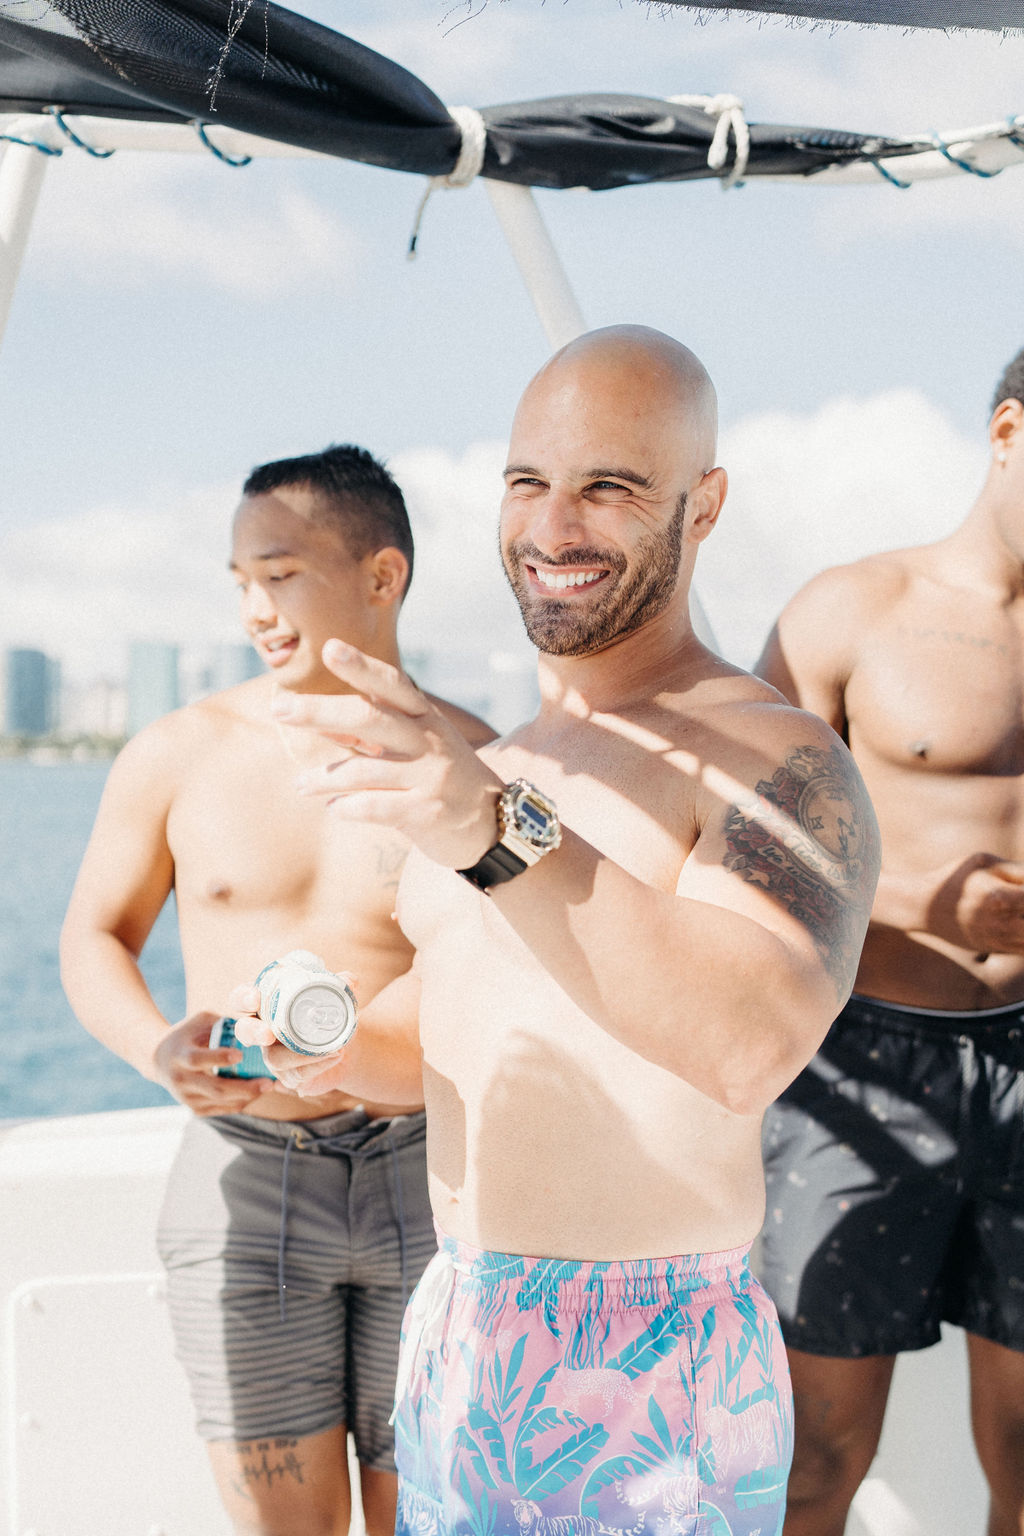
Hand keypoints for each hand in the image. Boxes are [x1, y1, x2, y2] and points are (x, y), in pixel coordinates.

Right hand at [152, 1010, 274, 1115]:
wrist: (159, 1059)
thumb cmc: (189, 1034)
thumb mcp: (201, 1021)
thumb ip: (224, 1022)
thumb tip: (255, 1024)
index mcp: (180, 1054)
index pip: (197, 1059)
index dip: (218, 1058)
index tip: (240, 1054)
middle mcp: (180, 1079)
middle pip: (214, 1088)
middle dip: (243, 1087)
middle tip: (268, 1082)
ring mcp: (186, 1097)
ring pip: (220, 1102)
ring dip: (247, 1097)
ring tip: (268, 1087)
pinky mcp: (194, 1108)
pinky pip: (221, 1109)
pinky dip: (240, 1103)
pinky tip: (255, 1093)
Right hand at [229, 985, 352, 1097]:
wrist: (346, 1046)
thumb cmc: (331, 1015)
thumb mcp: (337, 998)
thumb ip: (342, 985)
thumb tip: (348, 979)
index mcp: (267, 1005)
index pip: (241, 999)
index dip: (242, 998)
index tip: (255, 998)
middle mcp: (264, 1031)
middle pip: (244, 1031)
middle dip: (253, 1032)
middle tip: (268, 1034)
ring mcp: (273, 1056)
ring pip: (274, 1059)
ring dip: (301, 1055)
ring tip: (332, 1048)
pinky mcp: (288, 1076)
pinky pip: (296, 1075)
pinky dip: (317, 1066)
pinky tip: (335, 1057)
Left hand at [274, 640, 502, 868]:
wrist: (493, 824)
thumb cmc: (440, 778)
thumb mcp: (416, 745)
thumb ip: (372, 732)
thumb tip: (320, 717)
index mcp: (424, 718)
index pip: (391, 684)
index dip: (361, 666)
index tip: (330, 648)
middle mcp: (429, 741)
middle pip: (370, 718)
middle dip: (321, 711)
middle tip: (280, 708)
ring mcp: (431, 776)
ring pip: (364, 770)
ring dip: (324, 777)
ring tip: (301, 784)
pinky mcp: (429, 812)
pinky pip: (377, 806)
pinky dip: (349, 807)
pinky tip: (334, 809)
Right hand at [930, 854, 1023, 954]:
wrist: (925, 907)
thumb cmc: (956, 878)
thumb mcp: (982, 862)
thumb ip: (1015, 870)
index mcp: (999, 896)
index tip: (1022, 886)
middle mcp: (1000, 922)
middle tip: (1019, 900)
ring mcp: (997, 938)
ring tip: (1016, 911)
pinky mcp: (994, 948)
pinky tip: (1016, 923)